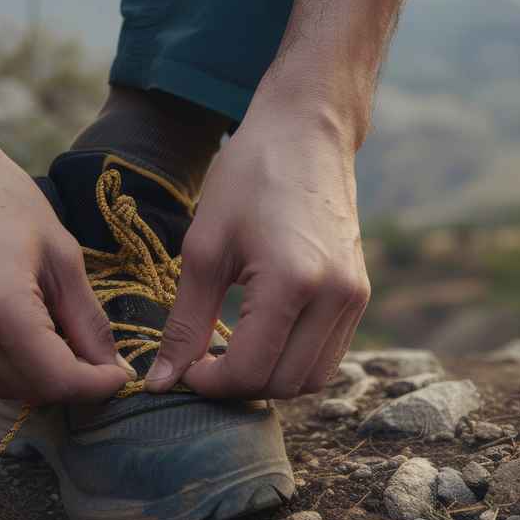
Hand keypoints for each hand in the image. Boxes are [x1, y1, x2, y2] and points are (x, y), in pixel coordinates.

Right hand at [0, 137, 133, 404]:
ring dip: (35, 380)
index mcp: (2, 307)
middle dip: (70, 383)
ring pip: (0, 392)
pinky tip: (18, 337)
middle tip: (93, 356)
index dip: (96, 386)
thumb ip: (87, 320)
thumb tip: (113, 368)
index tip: (119, 375)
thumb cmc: (6, 202)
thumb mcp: (63, 256)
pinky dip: (3, 372)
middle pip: (30, 391)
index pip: (58, 379)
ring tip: (54, 340)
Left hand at [147, 85, 370, 398]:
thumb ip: (184, 322)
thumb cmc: (248, 178)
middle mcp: (334, 296)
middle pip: (284, 384)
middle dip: (236, 387)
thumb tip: (160, 381)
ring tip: (228, 356)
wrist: (305, 132)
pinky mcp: (359, 293)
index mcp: (292, 282)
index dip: (209, 384)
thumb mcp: (203, 249)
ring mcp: (354, 297)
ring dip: (267, 380)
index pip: (249, 369)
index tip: (181, 370)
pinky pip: (328, 354)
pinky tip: (259, 340)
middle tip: (200, 365)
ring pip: (312, 379)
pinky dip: (293, 362)